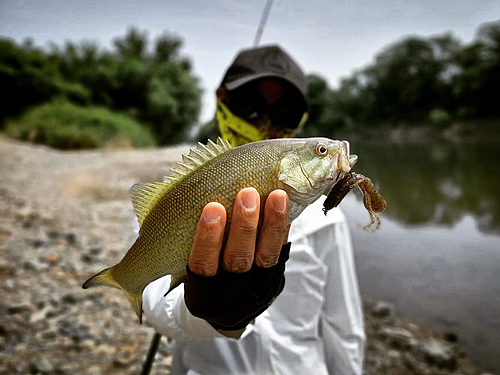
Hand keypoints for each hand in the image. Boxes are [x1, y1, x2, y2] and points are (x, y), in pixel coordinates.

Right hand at [184, 188, 290, 331]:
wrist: (225, 309)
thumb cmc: (203, 278)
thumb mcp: (190, 269)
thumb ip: (198, 243)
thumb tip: (208, 196)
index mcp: (202, 297)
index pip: (203, 267)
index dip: (207, 238)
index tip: (212, 207)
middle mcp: (230, 300)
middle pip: (238, 262)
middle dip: (244, 226)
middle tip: (247, 194)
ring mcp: (257, 293)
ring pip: (267, 258)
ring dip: (272, 225)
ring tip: (277, 196)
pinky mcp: (276, 283)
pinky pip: (282, 254)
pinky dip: (284, 229)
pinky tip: (286, 207)